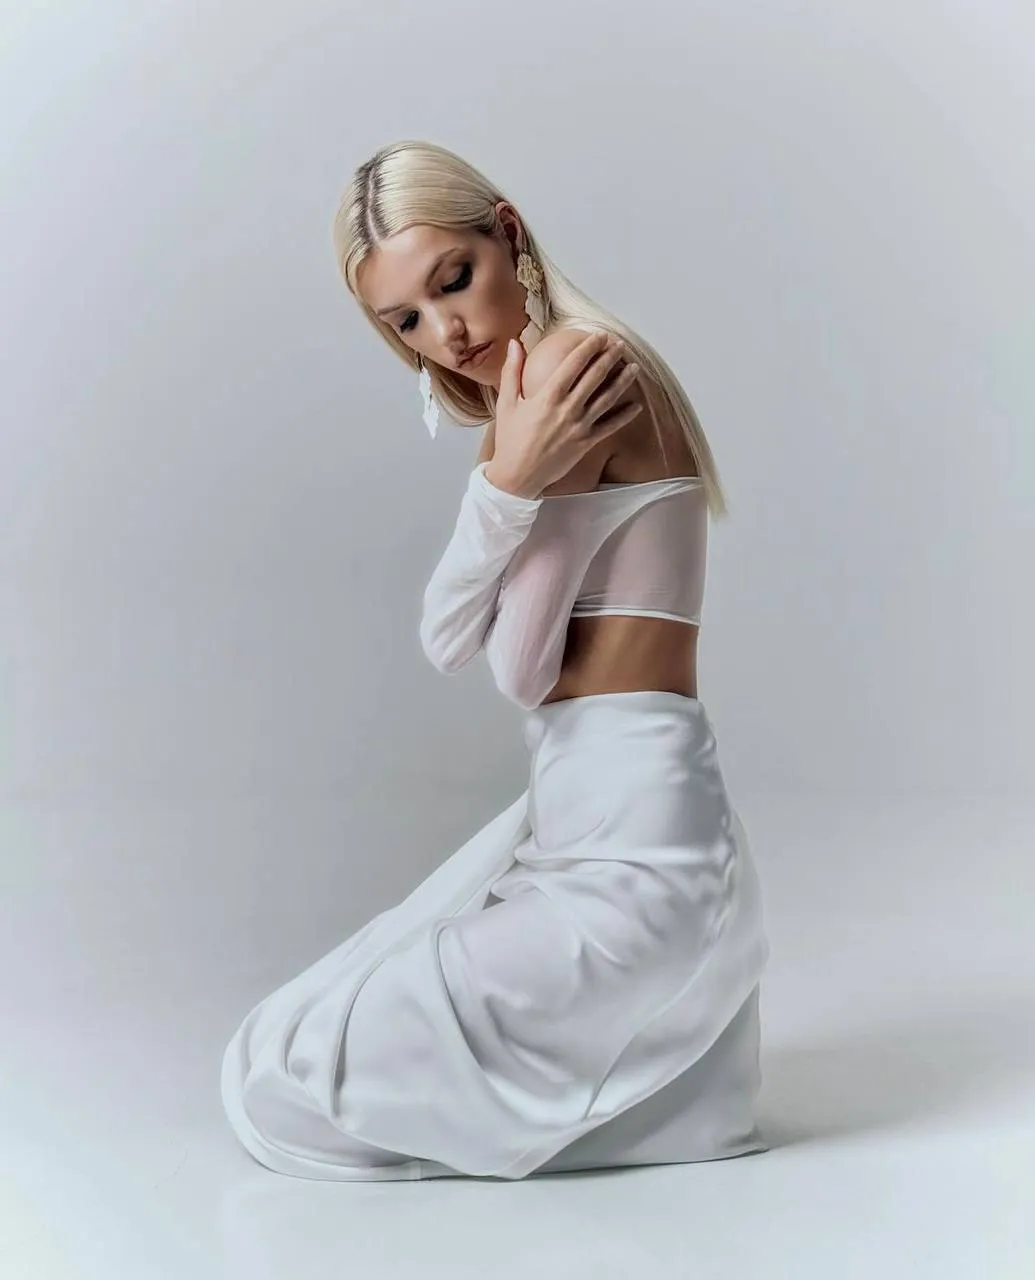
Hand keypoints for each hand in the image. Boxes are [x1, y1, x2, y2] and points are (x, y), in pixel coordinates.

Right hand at [486, 332, 642, 498]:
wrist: (517, 476)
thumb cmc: (510, 439)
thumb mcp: (506, 403)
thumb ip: (512, 370)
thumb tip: (515, 343)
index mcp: (548, 396)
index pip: (574, 364)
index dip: (590, 347)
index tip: (600, 336)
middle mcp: (567, 409)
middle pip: (595, 377)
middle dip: (610, 357)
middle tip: (620, 344)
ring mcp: (579, 427)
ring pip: (607, 399)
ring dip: (623, 381)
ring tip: (634, 367)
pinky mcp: (586, 443)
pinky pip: (610, 427)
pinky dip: (624, 416)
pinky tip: (636, 406)